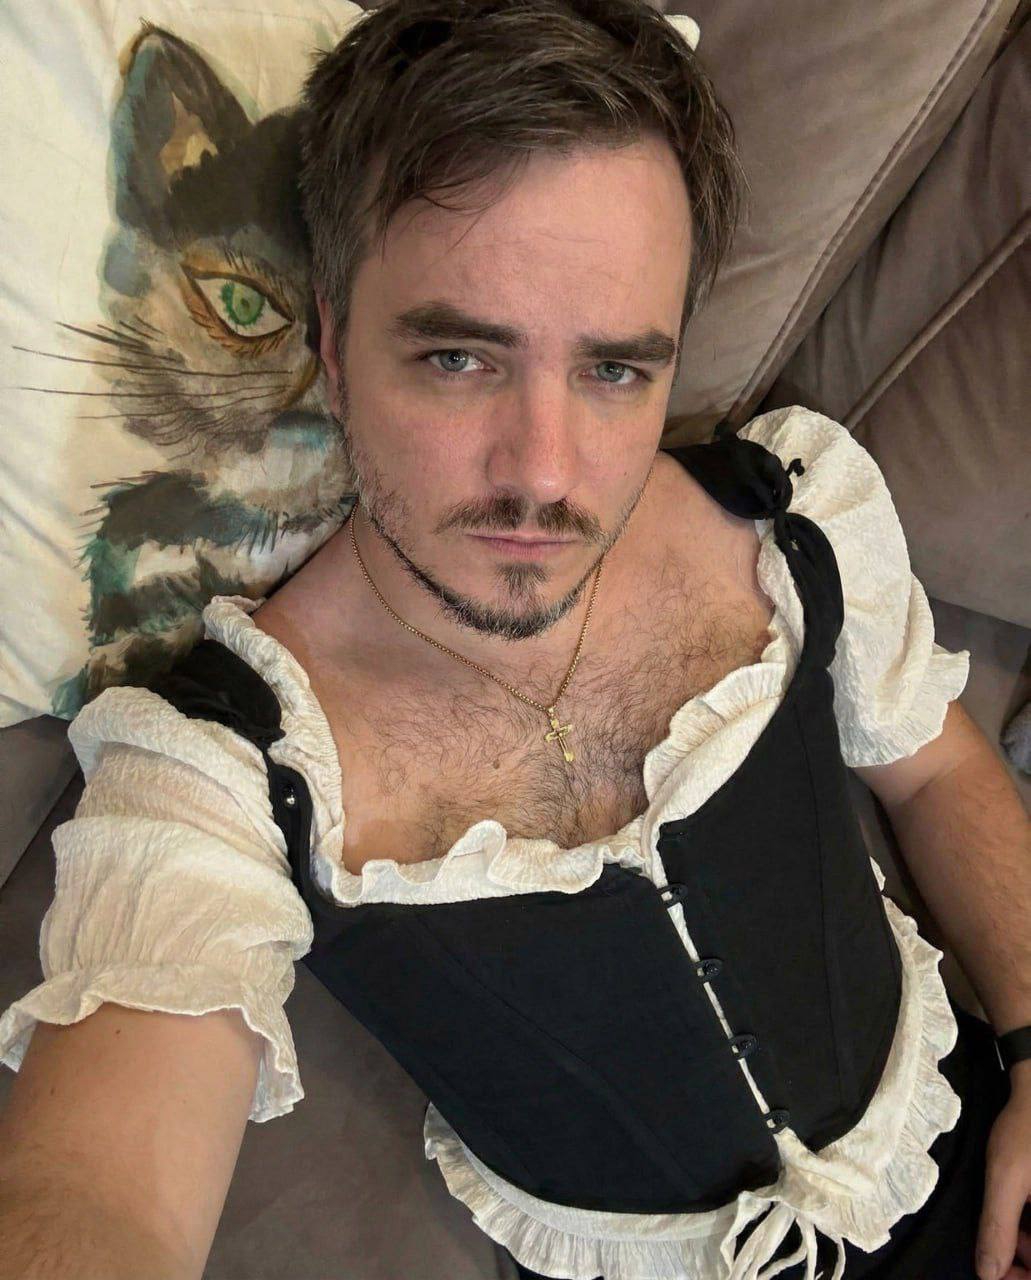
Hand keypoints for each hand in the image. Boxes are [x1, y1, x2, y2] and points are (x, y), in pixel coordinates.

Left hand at [976, 1081, 1030, 1279]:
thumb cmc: (1026, 1129)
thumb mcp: (1007, 1177)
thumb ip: (998, 1226)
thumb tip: (988, 1274)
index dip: (1020, 1278)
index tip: (994, 1269)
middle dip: (1024, 1257)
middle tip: (1003, 1232)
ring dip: (1026, 1241)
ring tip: (1012, 1209)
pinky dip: (1030, 1225)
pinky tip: (1021, 1202)